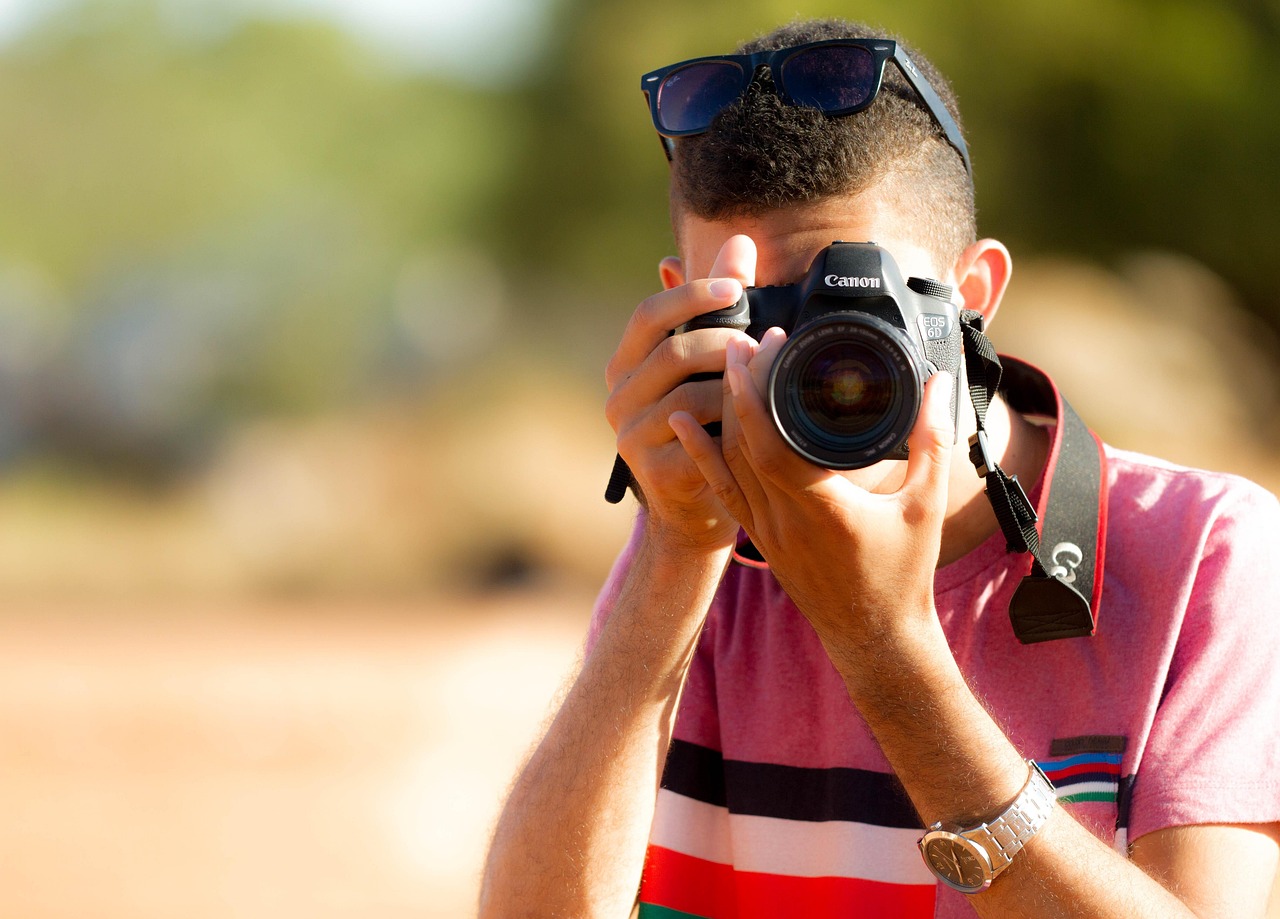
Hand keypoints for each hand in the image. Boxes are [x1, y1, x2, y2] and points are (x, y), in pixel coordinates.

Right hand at [604, 236, 756, 551]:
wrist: (696, 504)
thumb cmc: (705, 424)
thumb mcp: (709, 362)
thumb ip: (720, 304)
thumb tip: (739, 242)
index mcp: (627, 363)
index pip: (648, 316)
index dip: (691, 297)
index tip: (736, 288)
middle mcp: (619, 397)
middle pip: (672, 355)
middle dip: (724, 345)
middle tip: (762, 346)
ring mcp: (630, 437)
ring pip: (689, 399)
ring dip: (735, 389)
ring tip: (767, 384)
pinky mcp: (653, 472)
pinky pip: (698, 442)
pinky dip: (731, 429)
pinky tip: (755, 423)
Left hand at [669, 329, 956, 655]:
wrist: (874, 637)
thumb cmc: (903, 573)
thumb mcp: (926, 505)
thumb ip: (932, 442)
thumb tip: (938, 385)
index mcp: (821, 507)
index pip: (771, 440)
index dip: (758, 390)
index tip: (764, 346)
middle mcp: (783, 518)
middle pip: (743, 442)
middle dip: (740, 386)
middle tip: (745, 340)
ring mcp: (765, 530)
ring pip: (727, 462)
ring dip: (724, 411)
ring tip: (728, 366)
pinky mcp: (759, 538)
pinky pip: (722, 489)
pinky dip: (702, 454)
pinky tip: (684, 424)